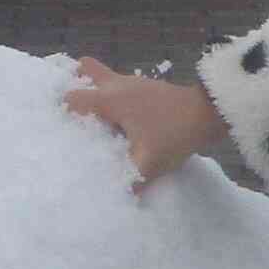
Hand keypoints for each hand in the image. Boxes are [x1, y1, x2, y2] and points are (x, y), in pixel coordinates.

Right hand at [63, 58, 222, 191]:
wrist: (209, 113)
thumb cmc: (174, 133)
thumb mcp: (149, 164)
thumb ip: (129, 182)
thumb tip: (115, 199)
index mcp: (110, 100)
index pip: (72, 98)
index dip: (61, 110)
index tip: (59, 126)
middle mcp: (117, 85)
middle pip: (85, 69)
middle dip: (74, 81)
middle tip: (71, 106)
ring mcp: (134, 83)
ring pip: (105, 78)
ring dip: (96, 92)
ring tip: (92, 119)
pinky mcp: (148, 88)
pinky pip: (121, 88)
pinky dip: (115, 98)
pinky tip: (119, 121)